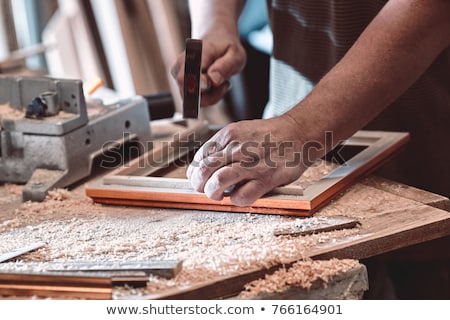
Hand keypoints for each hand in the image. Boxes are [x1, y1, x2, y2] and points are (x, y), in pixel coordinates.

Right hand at [170, 27, 245, 106]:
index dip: (198, 87)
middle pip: (186, 92)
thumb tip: (212, 81)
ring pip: (190, 98)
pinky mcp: (180, 81)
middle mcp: (182, 63)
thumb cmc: (226, 47)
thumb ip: (225, 67)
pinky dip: (207, 96)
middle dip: (209, 96)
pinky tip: (215, 84)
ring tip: (221, 81)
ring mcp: (178, 72)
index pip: (187, 75)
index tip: (213, 85)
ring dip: (210, 96)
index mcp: (196, 53)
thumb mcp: (236, 55)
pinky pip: (193, 98)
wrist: (217, 38)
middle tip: (224, 83)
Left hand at [186, 115, 310, 205]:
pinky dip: (236, 200)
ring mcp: (251, 164)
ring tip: (218, 195)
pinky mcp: (266, 179)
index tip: (199, 179)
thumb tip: (206, 166)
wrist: (299, 133)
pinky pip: (241, 196)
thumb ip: (223, 146)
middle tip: (205, 189)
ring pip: (217, 182)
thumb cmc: (270, 136)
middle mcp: (237, 148)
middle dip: (199, 185)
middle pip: (203, 170)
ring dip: (212, 193)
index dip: (195, 173)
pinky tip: (239, 196)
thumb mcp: (241, 131)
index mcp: (228, 135)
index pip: (199, 157)